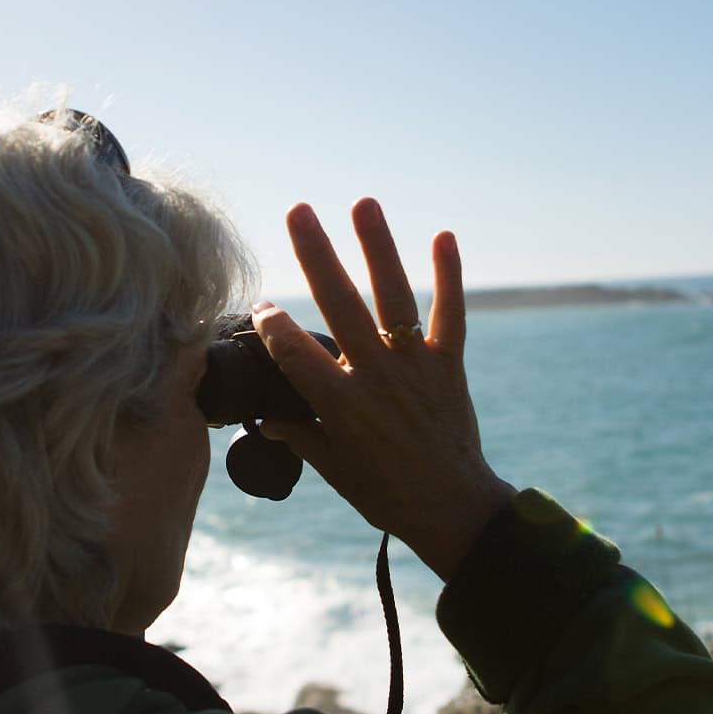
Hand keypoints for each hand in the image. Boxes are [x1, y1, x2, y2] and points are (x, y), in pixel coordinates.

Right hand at [252, 199, 514, 581]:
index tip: (260, 306)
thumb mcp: (332, 467)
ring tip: (363, 204)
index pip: (295, 352)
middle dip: (317, 254)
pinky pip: (449, 314)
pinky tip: (443, 236)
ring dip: (378, 247)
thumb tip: (267, 416)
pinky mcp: (447, 365)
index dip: (272, 325)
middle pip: (340, 306)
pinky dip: (449, 276)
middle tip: (297, 211)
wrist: (452, 509)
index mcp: (340, 404)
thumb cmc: (384, 494)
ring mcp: (414, 366)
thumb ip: (299, 432)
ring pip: (393, 297)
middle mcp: (376, 376)